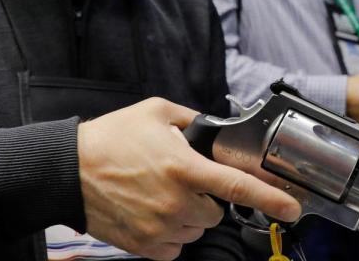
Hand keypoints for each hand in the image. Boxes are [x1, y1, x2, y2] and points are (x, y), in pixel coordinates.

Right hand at [78, 98, 300, 260]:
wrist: (67, 171)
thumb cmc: (109, 139)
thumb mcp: (155, 112)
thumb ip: (193, 119)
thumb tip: (214, 128)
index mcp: (184, 167)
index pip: (237, 187)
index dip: (271, 199)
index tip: (292, 207)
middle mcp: (176, 202)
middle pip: (216, 211)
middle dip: (206, 197)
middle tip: (180, 180)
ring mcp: (160, 228)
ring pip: (196, 230)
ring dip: (188, 216)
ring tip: (159, 194)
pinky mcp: (145, 246)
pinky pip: (176, 247)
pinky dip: (171, 233)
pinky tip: (151, 212)